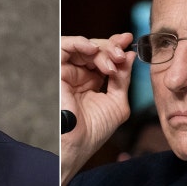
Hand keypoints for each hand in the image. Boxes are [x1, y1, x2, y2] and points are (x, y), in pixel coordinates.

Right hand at [61, 33, 134, 185]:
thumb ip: (123, 78)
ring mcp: (68, 72)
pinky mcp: (56, 70)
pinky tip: (94, 50)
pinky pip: (64, 47)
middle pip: (96, 49)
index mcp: (93, 82)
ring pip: (83, 47)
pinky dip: (80, 43)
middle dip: (112, 47)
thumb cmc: (94, 130)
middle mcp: (79, 75)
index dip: (116, 47)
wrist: (77, 143)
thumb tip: (130, 56)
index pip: (105, 58)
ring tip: (113, 59)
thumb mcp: (117, 101)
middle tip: (123, 53)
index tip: (130, 41)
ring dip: (101, 48)